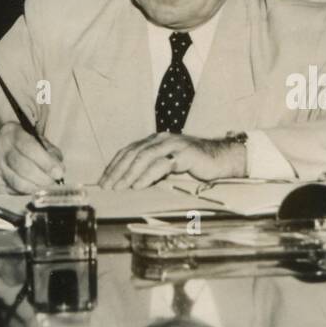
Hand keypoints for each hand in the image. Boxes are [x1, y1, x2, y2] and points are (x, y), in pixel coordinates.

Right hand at [0, 124, 65, 193]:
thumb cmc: (19, 148)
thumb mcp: (34, 141)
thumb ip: (49, 151)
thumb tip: (59, 168)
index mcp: (12, 131)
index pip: (30, 147)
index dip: (46, 162)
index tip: (59, 172)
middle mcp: (0, 146)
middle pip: (24, 166)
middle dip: (43, 177)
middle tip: (53, 181)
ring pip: (19, 182)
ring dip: (36, 186)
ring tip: (44, 185)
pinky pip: (14, 190)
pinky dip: (27, 191)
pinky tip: (32, 187)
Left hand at [99, 132, 246, 189]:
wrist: (221, 159)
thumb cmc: (194, 165)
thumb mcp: (168, 166)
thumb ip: (152, 169)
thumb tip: (130, 185)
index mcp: (154, 140)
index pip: (128, 151)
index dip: (114, 165)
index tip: (103, 181)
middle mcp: (160, 139)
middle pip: (132, 153)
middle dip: (117, 171)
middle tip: (107, 186)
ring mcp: (172, 144)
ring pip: (144, 157)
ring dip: (129, 174)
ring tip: (120, 187)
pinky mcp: (184, 154)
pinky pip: (161, 164)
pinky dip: (148, 175)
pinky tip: (139, 185)